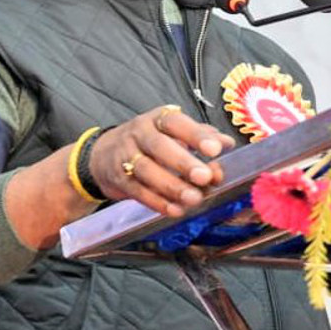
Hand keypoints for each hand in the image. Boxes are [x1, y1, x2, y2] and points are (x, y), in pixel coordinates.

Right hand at [89, 105, 236, 216]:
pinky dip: (157, 202)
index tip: (215, 149)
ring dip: (172, 186)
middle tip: (205, 176)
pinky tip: (176, 210)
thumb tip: (227, 143)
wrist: (102, 155)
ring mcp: (125, 156)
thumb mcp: (173, 133)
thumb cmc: (149, 142)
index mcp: (158, 119)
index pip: (177, 122)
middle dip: (183, 162)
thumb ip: (201, 137)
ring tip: (194, 199)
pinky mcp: (119, 180)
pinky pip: (138, 191)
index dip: (196, 135)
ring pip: (147, 170)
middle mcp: (139, 133)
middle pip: (159, 146)